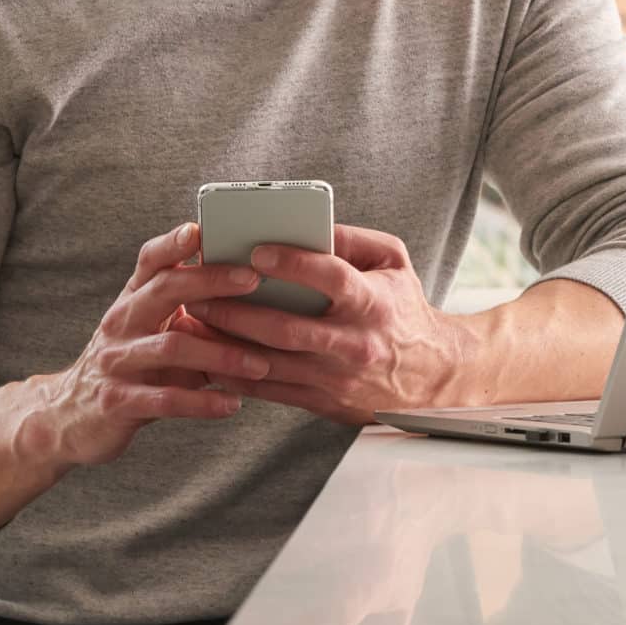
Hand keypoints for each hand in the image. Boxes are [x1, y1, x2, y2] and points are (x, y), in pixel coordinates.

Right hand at [29, 220, 274, 468]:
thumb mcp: (152, 332)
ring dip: (220, 354)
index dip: (173, 243)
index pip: (149, 261)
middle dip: (211, 281)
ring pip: (171, 347)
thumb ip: (191, 312)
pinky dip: (202, 403)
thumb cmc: (131, 367)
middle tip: (253, 280)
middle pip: (163, 290)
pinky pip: (165, 400)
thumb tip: (258, 294)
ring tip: (261, 363)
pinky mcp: (118, 402)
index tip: (201, 230)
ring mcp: (116, 361)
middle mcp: (121, 323)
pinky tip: (232, 404)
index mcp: (132, 301)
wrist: (71, 415)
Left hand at [187, 223, 485, 425]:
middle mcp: (356, 344)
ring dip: (226, 346)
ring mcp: (338, 378)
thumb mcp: (393, 262)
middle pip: (287, 329)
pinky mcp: (325, 402)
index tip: (256, 250)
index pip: (333, 279)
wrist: (433, 379)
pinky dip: (236, 375)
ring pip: (271, 364)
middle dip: (237, 312)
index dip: (294, 264)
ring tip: (193, 324)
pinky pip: (271, 391)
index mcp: (374, 303)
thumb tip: (306, 222)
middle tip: (199, 294)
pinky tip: (209, 358)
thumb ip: (352, 238)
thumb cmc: (404, 309)